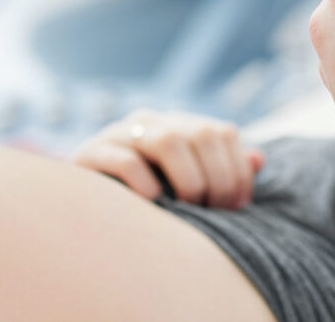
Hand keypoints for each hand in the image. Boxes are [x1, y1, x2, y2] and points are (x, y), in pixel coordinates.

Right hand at [74, 110, 264, 208]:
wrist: (76, 209)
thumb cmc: (142, 203)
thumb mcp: (186, 187)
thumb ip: (222, 171)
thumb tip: (258, 158)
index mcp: (176, 126)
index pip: (222, 132)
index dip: (238, 170)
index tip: (238, 207)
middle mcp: (150, 122)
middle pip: (200, 133)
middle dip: (217, 178)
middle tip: (214, 211)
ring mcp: (119, 135)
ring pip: (168, 140)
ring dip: (189, 180)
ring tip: (189, 208)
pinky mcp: (90, 155)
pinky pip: (126, 160)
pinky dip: (147, 184)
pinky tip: (154, 206)